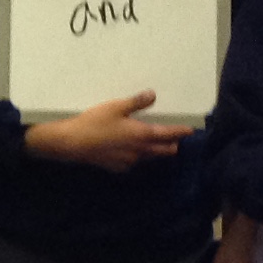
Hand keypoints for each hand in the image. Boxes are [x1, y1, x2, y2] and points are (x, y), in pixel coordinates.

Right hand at [23, 91, 192, 173]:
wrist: (72, 144)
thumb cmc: (95, 122)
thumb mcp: (116, 107)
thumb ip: (136, 102)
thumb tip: (153, 95)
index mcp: (142, 135)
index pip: (168, 135)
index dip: (180, 132)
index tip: (189, 130)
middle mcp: (139, 151)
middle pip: (164, 151)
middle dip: (172, 144)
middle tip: (175, 138)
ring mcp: (129, 161)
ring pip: (150, 158)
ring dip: (156, 151)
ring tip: (155, 143)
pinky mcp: (118, 167)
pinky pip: (135, 162)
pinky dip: (138, 156)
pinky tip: (131, 151)